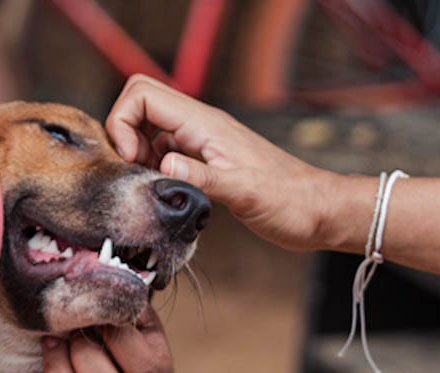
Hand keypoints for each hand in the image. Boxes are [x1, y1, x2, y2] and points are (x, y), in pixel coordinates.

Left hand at [21, 305, 173, 372]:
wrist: (97, 359)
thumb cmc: (111, 333)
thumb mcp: (127, 316)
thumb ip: (123, 305)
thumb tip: (108, 290)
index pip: (142, 368)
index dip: (113, 340)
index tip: (94, 320)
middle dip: (78, 357)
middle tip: (65, 334)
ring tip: (48, 347)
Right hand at [106, 74, 344, 252]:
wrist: (316, 211)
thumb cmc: (289, 201)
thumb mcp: (245, 192)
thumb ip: (203, 178)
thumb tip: (163, 165)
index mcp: (205, 125)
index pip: (144, 95)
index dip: (123, 122)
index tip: (131, 162)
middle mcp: (200, 127)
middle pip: (142, 104)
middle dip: (123, 132)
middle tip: (132, 172)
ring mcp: (201, 143)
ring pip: (150, 130)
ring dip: (137, 155)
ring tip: (148, 189)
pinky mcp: (205, 161)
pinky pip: (166, 153)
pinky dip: (154, 170)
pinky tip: (166, 195)